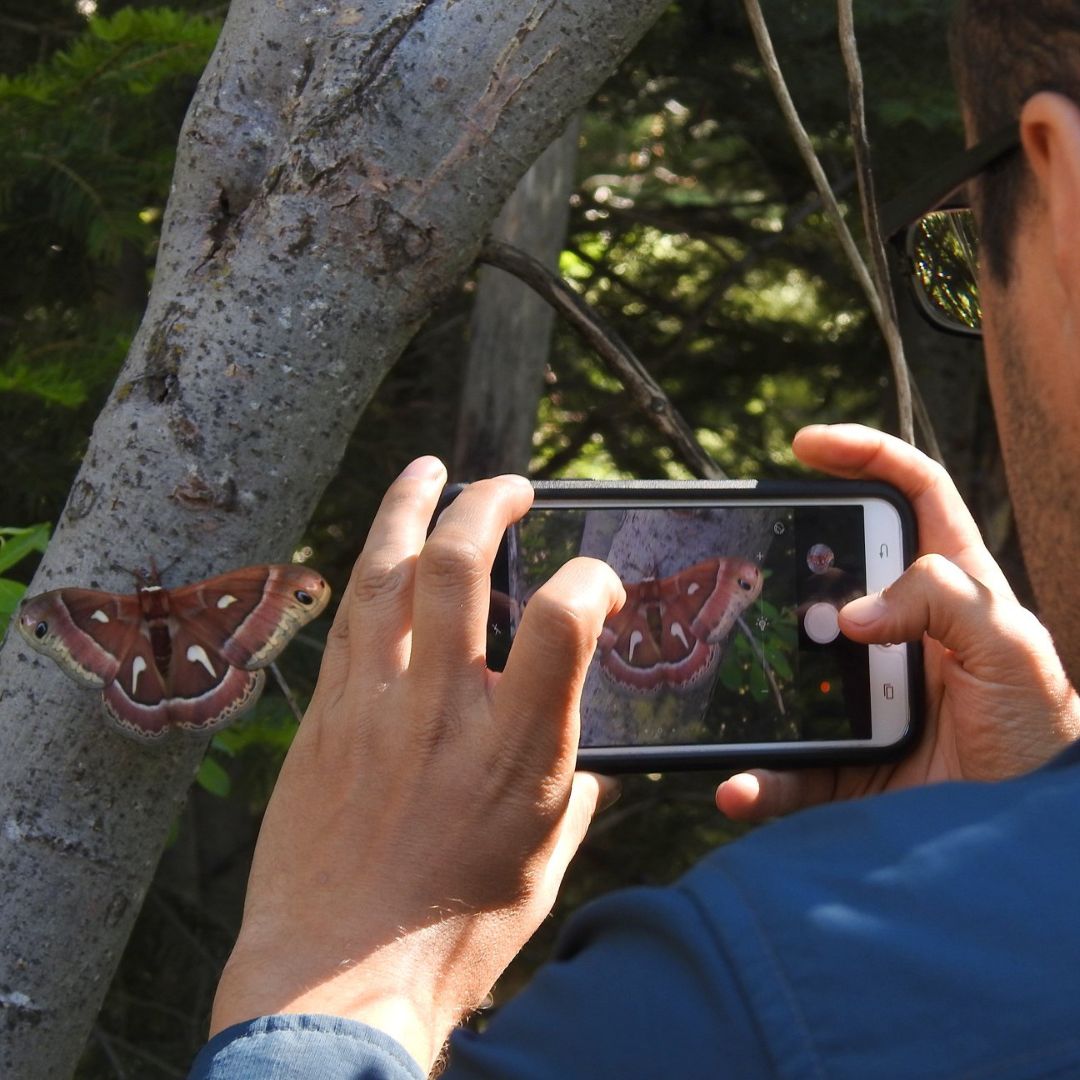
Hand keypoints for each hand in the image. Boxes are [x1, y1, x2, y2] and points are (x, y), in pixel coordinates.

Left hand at [209, 458, 623, 1070]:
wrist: (333, 979)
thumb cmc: (451, 934)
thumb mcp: (542, 864)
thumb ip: (570, 792)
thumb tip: (585, 760)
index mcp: (516, 752)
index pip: (562, 619)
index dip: (591, 578)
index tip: (598, 584)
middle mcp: (442, 711)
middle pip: (459, 565)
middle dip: (488, 503)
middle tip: (511, 486)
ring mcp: (373, 706)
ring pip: (385, 572)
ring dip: (412, 507)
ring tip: (431, 470)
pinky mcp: (325, 717)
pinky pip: (347, 617)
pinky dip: (371, 568)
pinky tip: (382, 549)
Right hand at [717, 424, 1079, 821]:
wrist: (1017, 833)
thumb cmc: (1037, 734)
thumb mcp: (1012, 649)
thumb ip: (946, 600)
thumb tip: (851, 612)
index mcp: (949, 588)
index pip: (913, 493)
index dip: (865, 455)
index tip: (805, 446)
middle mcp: (898, 631)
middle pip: (829, 574)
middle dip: (785, 566)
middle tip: (744, 570)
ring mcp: (863, 692)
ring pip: (789, 670)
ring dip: (751, 680)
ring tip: (719, 683)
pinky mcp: (843, 755)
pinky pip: (787, 764)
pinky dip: (758, 778)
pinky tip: (740, 785)